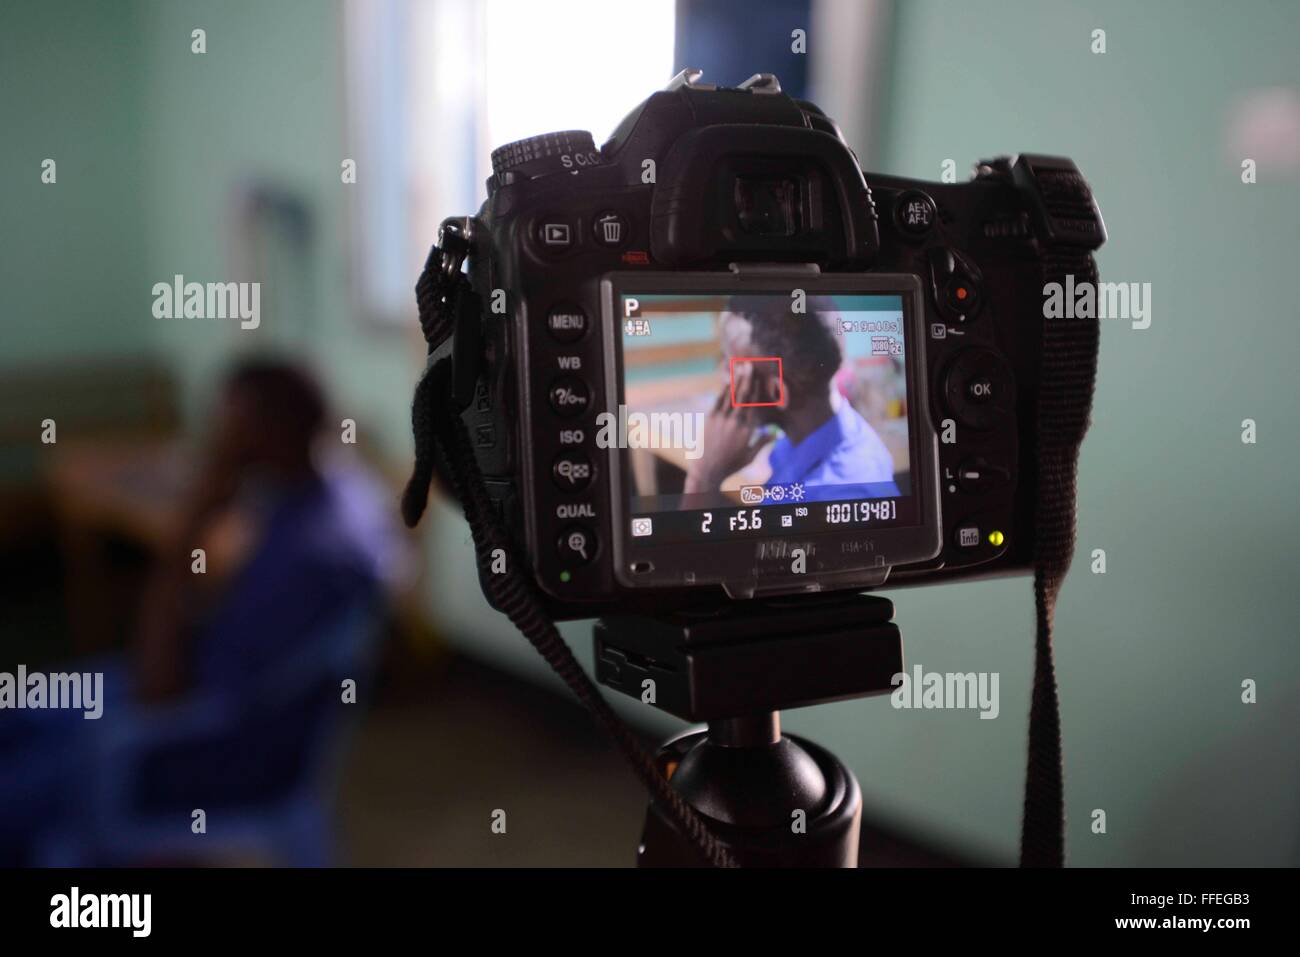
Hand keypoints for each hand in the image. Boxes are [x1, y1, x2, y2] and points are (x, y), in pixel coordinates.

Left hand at [684, 364, 765, 492]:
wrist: (708, 470)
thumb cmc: (731, 465)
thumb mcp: (750, 456)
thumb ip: (763, 443)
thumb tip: (776, 434)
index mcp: (747, 430)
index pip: (754, 406)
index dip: (758, 390)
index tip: (762, 378)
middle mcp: (735, 422)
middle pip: (743, 397)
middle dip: (748, 380)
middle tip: (751, 365)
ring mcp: (721, 420)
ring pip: (731, 396)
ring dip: (736, 381)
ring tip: (740, 367)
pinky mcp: (711, 419)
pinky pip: (719, 401)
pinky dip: (724, 390)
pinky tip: (728, 381)